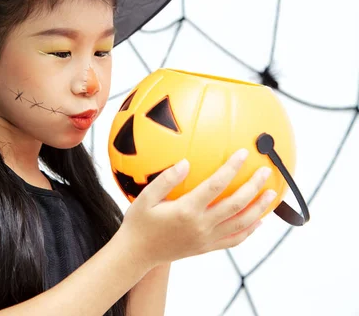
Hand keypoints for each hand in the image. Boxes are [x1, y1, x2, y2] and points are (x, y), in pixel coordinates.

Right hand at [117, 149, 275, 270]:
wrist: (137, 254)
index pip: (216, 185)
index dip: (231, 168)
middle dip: (254, 186)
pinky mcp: (206, 248)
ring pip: (241, 223)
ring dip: (259, 208)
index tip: (243, 153)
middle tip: (266, 171)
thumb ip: (165, 179)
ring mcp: (206, 239)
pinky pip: (234, 240)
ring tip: (272, 194)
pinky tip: (258, 221)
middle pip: (236, 204)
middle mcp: (201, 225)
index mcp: (186, 210)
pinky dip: (249, 231)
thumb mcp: (145, 198)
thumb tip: (186, 162)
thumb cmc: (139, 223)